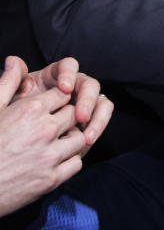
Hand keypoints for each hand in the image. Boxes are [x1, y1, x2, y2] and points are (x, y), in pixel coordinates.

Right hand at [0, 57, 89, 215]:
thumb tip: (15, 60)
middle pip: (74, 114)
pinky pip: (76, 163)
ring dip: (72, 139)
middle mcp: (44, 130)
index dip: (58, 100)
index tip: (52, 106)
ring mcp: (49, 156)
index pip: (62, 95)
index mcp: (30, 110)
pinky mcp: (51, 179)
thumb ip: (7, 83)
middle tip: (57, 124)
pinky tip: (57, 160)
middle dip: (68, 117)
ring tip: (58, 142)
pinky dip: (70, 161)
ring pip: (79, 138)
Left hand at [12, 57, 112, 147]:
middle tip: (80, 117)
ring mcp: (84, 103)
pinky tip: (86, 142)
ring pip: (101, 101)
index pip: (68, 66)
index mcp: (55, 76)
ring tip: (87, 137)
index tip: (64, 88)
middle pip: (89, 84)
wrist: (16, 146)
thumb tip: (13, 61)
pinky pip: (100, 119)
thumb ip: (11, 82)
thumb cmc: (11, 121)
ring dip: (98, 117)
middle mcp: (74, 86)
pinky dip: (97, 128)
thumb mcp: (8, 102)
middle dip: (87, 100)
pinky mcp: (90, 119)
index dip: (69, 74)